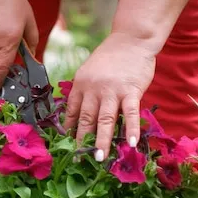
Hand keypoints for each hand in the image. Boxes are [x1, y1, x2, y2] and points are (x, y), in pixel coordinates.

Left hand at [63, 32, 155, 160]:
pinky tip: (130, 143)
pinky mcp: (131, 90)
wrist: (131, 39)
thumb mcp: (90, 72)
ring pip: (105, 119)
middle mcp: (93, 88)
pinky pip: (130, 112)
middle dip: (82, 140)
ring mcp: (112, 90)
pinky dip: (131, 129)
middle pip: (86, 118)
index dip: (69, 130)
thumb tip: (78, 118)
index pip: (72, 111)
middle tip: (78, 159)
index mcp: (80, 84)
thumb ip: (85, 92)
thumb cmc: (111, 58)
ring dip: (102, 140)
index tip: (66, 146)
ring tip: (100, 158)